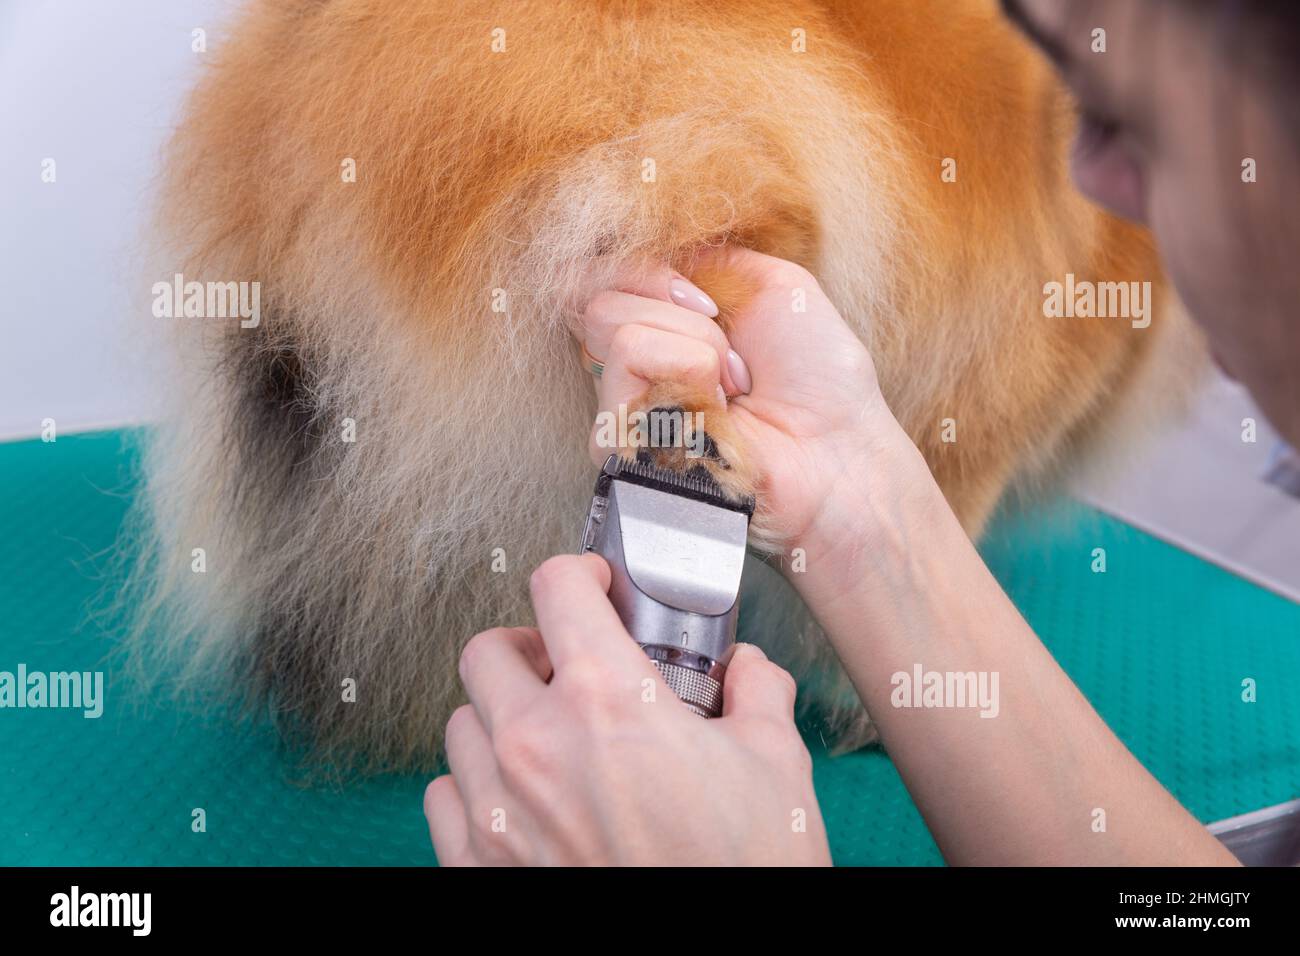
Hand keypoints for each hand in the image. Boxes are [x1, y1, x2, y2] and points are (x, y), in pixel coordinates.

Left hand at [424, 553, 830, 865]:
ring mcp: (497, 812)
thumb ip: (756, 694)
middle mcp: (535, 747)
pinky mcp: (478, 869)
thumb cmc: (744, 871)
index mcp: (608, 701)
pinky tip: (518, 799)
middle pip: (487, 651)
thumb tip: (747, 670)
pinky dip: (474, 787)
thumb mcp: (775, 765)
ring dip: (499, 719)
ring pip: (460, 725)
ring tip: (546, 739)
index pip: (556, 588)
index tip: (591, 586)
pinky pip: (443, 799)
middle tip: (565, 665)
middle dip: (529, 647)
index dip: (578, 573)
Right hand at [575, 247, 919, 559]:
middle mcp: (633, 363)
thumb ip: (700, 255)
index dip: (650, 268)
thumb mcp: (769, 283)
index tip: (710, 299)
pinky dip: (686, 368)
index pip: (604, 269)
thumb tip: (638, 242)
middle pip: (600, 288)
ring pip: (611, 319)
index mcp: (663, 324)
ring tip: (734, 387)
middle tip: (734, 352)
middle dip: (681, 306)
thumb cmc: (818, 376)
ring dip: (695, 342)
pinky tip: (717, 412)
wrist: (838, 448)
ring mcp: (621, 401)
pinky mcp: (619, 439)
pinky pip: (628, 356)